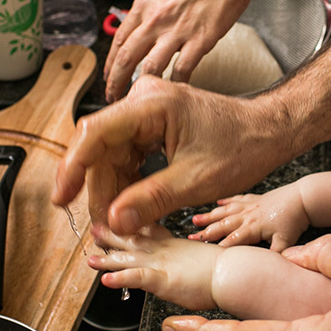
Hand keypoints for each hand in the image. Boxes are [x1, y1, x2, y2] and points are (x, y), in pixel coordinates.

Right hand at [53, 75, 291, 233]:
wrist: (268, 133)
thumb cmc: (242, 147)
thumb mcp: (195, 181)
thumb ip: (151, 200)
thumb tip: (115, 222)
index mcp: (152, 104)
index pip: (96, 133)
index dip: (73, 168)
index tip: (62, 198)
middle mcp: (144, 101)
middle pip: (101, 149)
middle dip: (100, 191)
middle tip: (105, 229)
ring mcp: (146, 112)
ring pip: (111, 155)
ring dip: (113, 192)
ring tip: (122, 226)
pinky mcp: (151, 125)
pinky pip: (127, 155)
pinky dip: (127, 184)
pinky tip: (133, 209)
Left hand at [88, 224, 221, 310]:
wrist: (237, 272)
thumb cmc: (228, 267)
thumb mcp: (203, 256)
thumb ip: (190, 258)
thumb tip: (189, 264)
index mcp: (174, 244)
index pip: (148, 231)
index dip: (132, 226)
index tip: (117, 219)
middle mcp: (165, 251)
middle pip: (133, 241)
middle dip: (112, 236)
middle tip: (95, 230)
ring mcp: (162, 264)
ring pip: (129, 259)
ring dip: (108, 259)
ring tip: (89, 260)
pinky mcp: (163, 279)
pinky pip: (137, 277)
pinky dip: (121, 278)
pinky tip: (106, 280)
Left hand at [103, 0, 260, 101]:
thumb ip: (154, 6)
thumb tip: (147, 22)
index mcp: (145, 4)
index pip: (119, 41)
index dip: (110, 63)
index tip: (109, 75)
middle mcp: (155, 19)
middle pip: (126, 59)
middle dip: (116, 82)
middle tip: (114, 95)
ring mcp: (177, 31)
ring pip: (149, 68)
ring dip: (141, 87)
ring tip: (139, 99)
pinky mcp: (200, 40)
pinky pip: (182, 70)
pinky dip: (176, 84)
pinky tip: (175, 89)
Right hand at [189, 185, 309, 251]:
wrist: (303, 198)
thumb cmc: (294, 220)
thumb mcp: (285, 241)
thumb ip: (274, 254)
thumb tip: (267, 268)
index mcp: (253, 227)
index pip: (232, 239)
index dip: (218, 245)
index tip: (205, 251)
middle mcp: (248, 215)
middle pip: (223, 224)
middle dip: (206, 232)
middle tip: (190, 237)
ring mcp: (250, 206)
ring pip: (225, 211)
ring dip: (209, 216)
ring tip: (194, 219)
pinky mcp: (255, 198)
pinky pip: (236, 199)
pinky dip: (226, 201)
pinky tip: (217, 203)